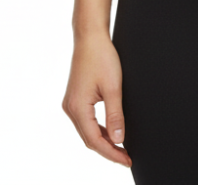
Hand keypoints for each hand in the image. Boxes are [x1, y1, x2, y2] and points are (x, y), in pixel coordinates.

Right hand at [62, 33, 132, 167]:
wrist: (90, 37)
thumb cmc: (101, 57)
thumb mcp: (113, 87)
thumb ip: (115, 115)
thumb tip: (119, 139)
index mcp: (77, 108)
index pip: (95, 140)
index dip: (111, 153)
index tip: (126, 160)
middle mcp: (70, 108)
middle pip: (89, 139)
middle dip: (108, 150)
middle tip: (126, 158)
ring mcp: (71, 104)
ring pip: (87, 131)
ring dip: (104, 140)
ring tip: (121, 148)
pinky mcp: (75, 99)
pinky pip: (87, 121)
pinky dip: (99, 129)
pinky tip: (111, 131)